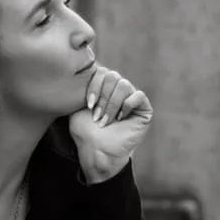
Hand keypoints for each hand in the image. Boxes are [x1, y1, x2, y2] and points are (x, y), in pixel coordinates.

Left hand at [67, 63, 153, 182]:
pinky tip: (120, 119)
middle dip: (103, 97)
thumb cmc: (85, 132)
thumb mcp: (76, 106)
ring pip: (124, 85)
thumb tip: (81, 68)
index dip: (94, 86)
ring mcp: (132, 98)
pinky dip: (127, 105)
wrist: (97, 151)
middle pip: (113, 76)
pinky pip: (138, 96)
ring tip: (106, 121)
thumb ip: (80, 86)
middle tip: (97, 116)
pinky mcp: (144, 109)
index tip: (89, 106)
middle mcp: (118, 90)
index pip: (101, 72)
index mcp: (104, 86)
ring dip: (112, 105)